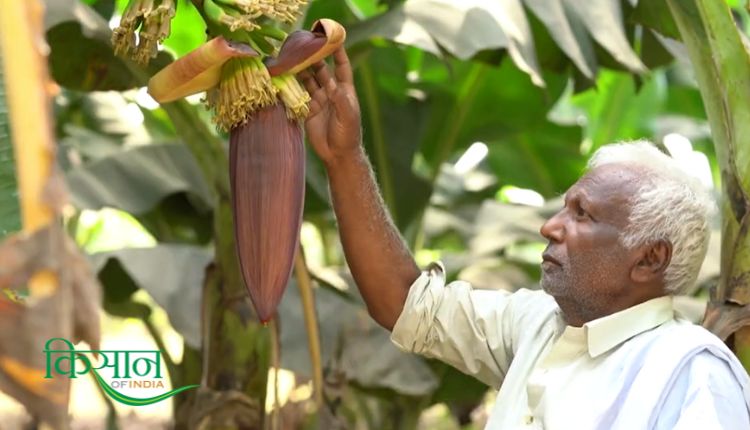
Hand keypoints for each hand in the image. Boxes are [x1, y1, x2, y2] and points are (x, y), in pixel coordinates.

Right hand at [299, 48, 361, 167]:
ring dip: (301, 70)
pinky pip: (299, 95)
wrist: (337, 155)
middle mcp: (331, 93)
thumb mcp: (348, 117)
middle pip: (322, 71)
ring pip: (309, 81)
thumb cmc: (348, 135)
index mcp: (345, 91)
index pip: (342, 67)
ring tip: (291, 58)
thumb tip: (333, 86)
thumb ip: (341, 101)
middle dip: (314, 58)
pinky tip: (285, 77)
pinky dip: (293, 86)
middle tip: (304, 46)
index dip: (338, 53)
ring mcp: (319, 101)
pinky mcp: (308, 110)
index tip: (333, 39)